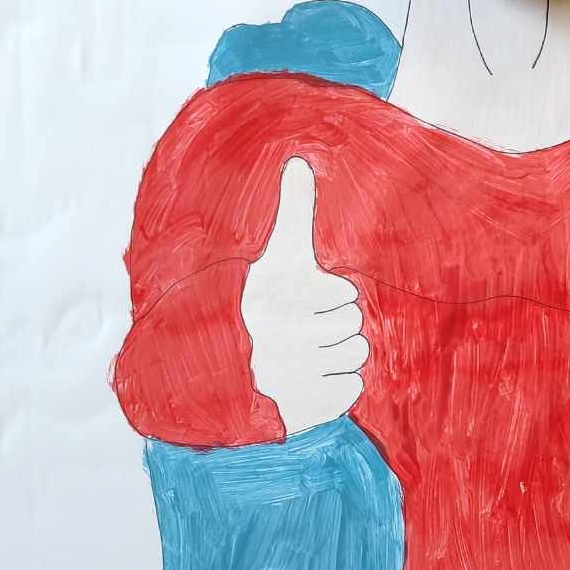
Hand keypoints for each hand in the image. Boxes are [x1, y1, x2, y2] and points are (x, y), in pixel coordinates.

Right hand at [242, 158, 367, 436]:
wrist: (214, 367)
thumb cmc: (252, 303)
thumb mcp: (273, 257)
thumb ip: (294, 211)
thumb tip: (299, 159)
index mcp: (288, 298)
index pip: (345, 298)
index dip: (326, 298)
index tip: (298, 302)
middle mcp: (292, 337)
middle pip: (354, 328)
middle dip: (332, 327)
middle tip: (302, 330)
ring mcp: (297, 376)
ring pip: (355, 358)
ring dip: (336, 356)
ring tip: (306, 353)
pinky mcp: (305, 410)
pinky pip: (350, 390)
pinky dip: (336, 386)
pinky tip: (309, 378)